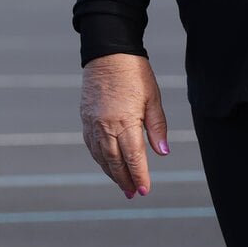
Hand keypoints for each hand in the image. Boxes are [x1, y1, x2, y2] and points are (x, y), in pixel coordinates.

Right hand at [79, 53, 169, 198]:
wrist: (107, 52)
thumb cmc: (134, 72)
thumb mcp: (153, 97)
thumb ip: (157, 127)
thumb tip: (163, 153)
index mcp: (124, 121)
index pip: (133, 157)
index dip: (139, 176)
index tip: (145, 190)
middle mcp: (105, 126)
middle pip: (114, 162)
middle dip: (125, 180)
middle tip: (133, 194)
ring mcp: (92, 123)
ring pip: (101, 156)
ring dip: (111, 173)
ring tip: (122, 185)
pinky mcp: (85, 118)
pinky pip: (91, 145)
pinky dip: (100, 159)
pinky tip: (107, 164)